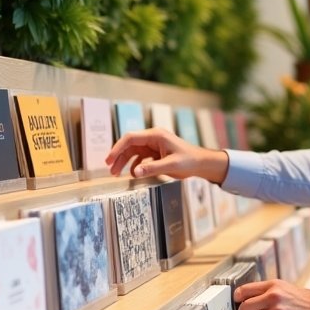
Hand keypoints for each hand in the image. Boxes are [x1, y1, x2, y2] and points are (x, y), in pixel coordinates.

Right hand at [104, 128, 228, 180]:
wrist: (201, 163)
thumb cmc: (189, 161)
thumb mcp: (171, 166)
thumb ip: (152, 168)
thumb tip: (135, 173)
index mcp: (155, 135)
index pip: (130, 138)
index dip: (118, 148)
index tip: (109, 160)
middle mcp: (153, 138)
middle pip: (130, 145)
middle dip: (119, 157)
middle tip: (111, 170)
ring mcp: (154, 145)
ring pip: (134, 152)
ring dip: (125, 162)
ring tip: (116, 174)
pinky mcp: (156, 152)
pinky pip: (141, 157)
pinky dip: (135, 165)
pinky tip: (134, 174)